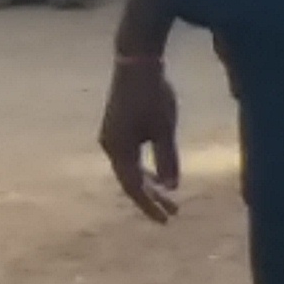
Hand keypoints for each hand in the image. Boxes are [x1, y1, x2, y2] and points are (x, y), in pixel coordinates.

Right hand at [103, 51, 184, 221]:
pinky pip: (129, 158)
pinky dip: (143, 169)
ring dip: (148, 184)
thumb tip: (171, 187)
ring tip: (169, 197)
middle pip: (130, 180)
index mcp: (119, 148)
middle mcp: (110, 146)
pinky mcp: (117, 128)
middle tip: (173, 213)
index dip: (149, 205)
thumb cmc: (152, 95)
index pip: (133, 187)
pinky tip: (157, 174)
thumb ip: (167, 159)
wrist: (135, 62)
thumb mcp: (164, 129)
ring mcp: (112, 137)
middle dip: (152, 198)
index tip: (166, 220)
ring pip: (130, 169)